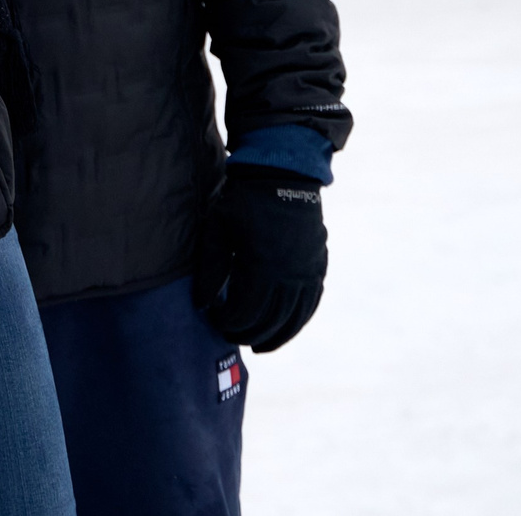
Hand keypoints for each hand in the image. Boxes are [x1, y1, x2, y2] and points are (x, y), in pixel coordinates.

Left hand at [194, 166, 326, 351]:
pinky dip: (299, 319)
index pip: (245, 313)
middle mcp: (290, 275)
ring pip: (295, 318)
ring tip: (260, 344)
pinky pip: (312, 302)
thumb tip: (201, 306)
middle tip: (232, 336)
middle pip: (270, 321)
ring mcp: (308, 271)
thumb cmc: (242, 202)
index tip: (215, 321)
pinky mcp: (318, 265)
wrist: (282, 175)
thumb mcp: (218, 232)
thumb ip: (211, 271)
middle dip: (249, 333)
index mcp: (262, 267)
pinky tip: (286, 326)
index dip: (228, 323)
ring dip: (277, 336)